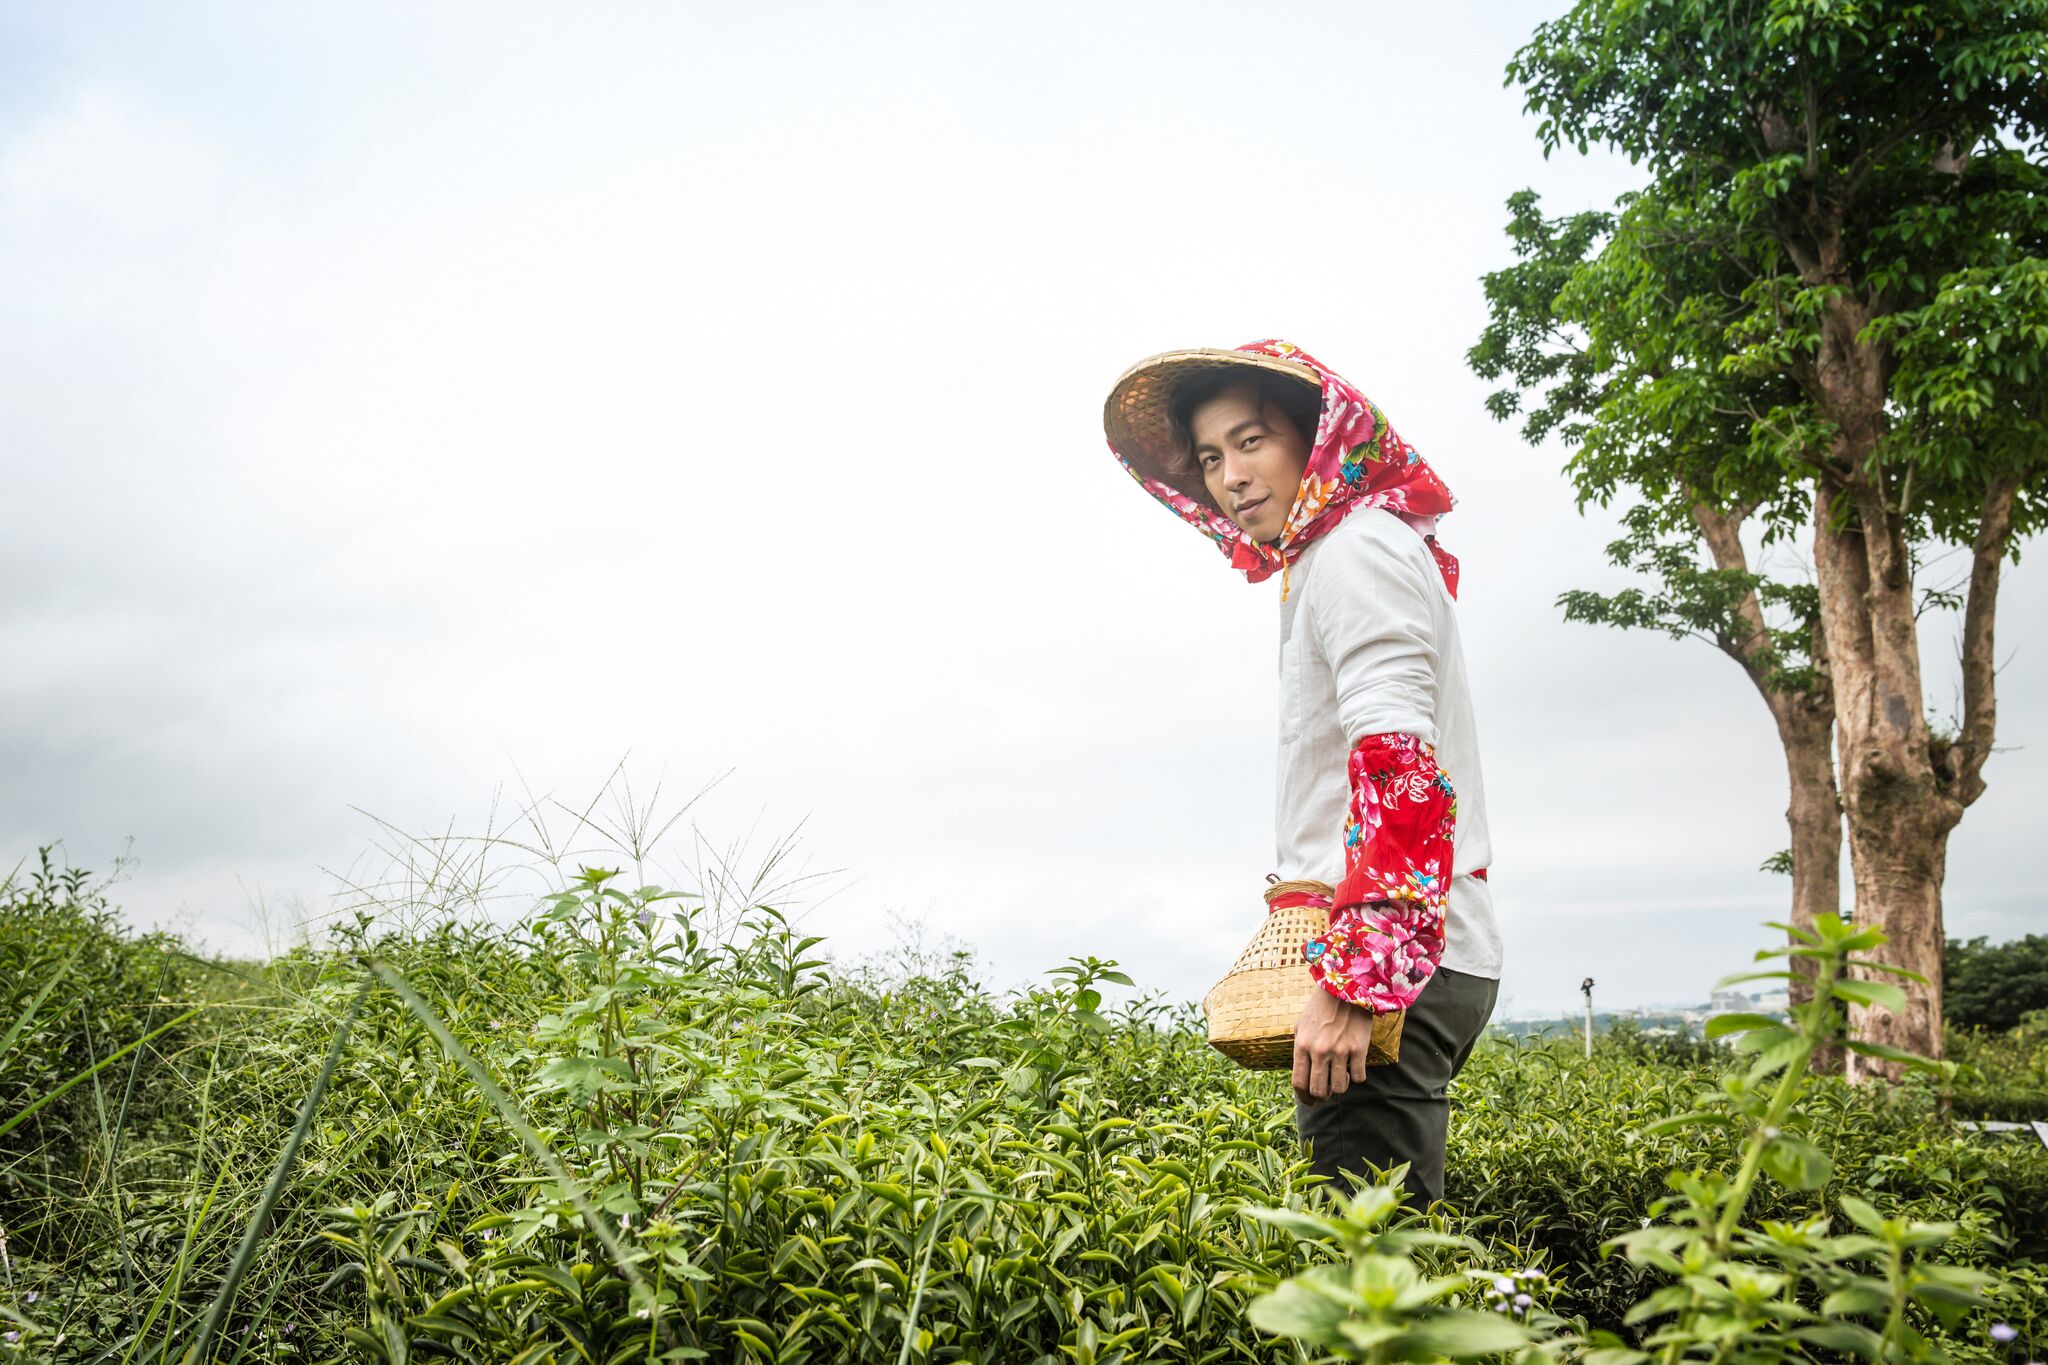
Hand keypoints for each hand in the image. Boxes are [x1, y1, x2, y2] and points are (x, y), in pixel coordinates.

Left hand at [1292, 988, 1374, 1105]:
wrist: (1345, 989)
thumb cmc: (1320, 1007)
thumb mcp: (1301, 1026)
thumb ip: (1300, 1050)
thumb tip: (1302, 1075)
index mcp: (1302, 1045)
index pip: (1299, 1083)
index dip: (1303, 1097)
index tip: (1309, 1101)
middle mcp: (1319, 1051)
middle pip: (1318, 1091)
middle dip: (1321, 1097)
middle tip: (1326, 1095)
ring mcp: (1340, 1051)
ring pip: (1339, 1088)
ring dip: (1339, 1088)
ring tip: (1340, 1078)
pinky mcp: (1359, 1048)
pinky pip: (1359, 1077)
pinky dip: (1357, 1077)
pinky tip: (1354, 1068)